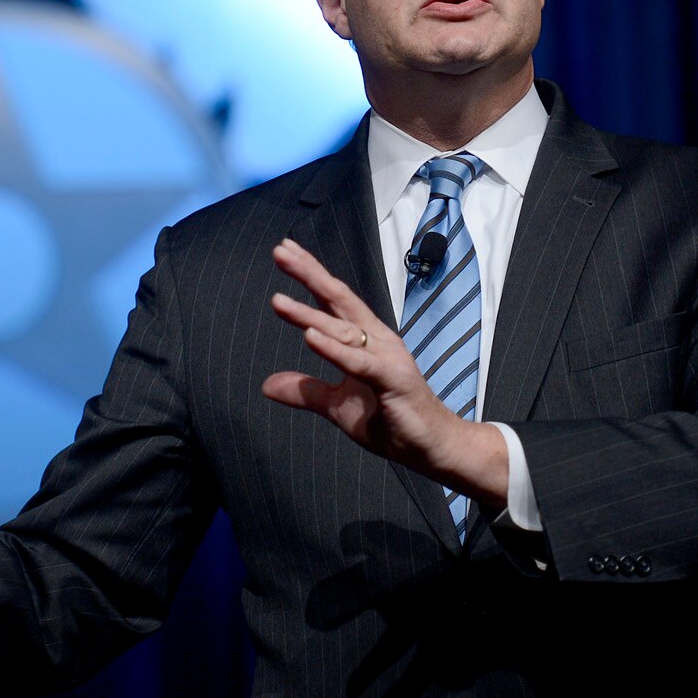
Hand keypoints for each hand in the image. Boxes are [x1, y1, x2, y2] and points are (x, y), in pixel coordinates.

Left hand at [261, 239, 507, 508]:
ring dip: (309, 315)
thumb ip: (306, 391)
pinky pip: (358, 362)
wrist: (430, 446)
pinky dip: (334, 349)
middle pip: (338, 299)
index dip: (309, 275)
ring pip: (343, 329)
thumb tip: (266, 385)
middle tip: (280, 251)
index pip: (332, 300)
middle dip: (309, 274)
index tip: (283, 251)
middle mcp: (376, 339)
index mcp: (365, 339)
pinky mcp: (393, 380)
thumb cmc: (390, 420)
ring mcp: (386, 357)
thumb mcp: (337, 406)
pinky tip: (310, 337)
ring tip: (278, 302)